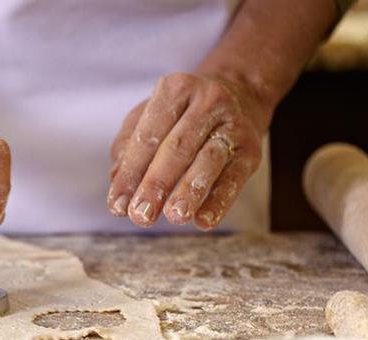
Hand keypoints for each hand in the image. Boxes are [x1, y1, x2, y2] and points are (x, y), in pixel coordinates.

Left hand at [107, 72, 268, 229]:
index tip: (116, 205)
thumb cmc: (180, 114)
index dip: (130, 172)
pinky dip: (219, 201)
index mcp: (175, 89)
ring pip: (208, 161)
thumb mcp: (149, 117)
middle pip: (177, 148)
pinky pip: (234, 177)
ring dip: (189, 191)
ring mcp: (233, 124)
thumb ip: (128, 146)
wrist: (240, 97)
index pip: (148, 135)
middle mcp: (207, 101)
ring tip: (174, 217)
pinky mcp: (252, 149)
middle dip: (156, 184)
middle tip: (140, 215)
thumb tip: (116, 179)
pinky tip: (203, 221)